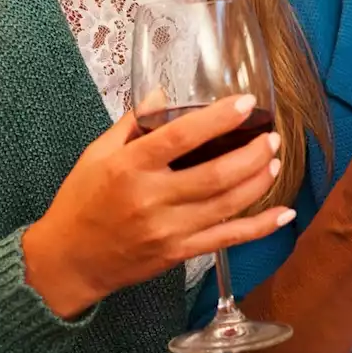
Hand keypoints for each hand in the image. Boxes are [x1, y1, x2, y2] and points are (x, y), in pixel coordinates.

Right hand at [22, 95, 292, 318]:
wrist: (67, 261)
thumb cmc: (81, 202)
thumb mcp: (96, 154)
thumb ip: (131, 123)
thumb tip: (161, 91)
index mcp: (129, 167)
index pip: (180, 137)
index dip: (218, 119)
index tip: (246, 103)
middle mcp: (151, 198)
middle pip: (214, 175)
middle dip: (251, 154)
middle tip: (272, 137)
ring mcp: (167, 229)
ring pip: (226, 205)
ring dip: (258, 182)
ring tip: (275, 161)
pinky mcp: (177, 253)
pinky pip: (226, 239)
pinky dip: (259, 227)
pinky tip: (284, 214)